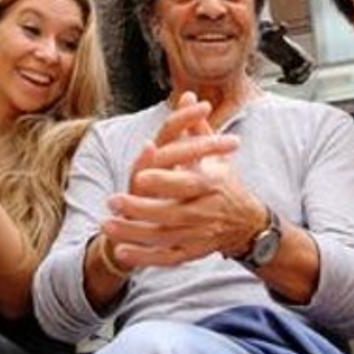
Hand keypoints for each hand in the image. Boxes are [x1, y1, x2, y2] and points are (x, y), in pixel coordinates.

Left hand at [101, 92, 249, 267]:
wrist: (247, 224)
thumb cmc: (224, 184)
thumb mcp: (215, 156)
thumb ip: (196, 128)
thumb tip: (188, 95)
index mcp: (212, 185)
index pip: (186, 184)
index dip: (163, 182)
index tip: (139, 177)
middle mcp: (205, 212)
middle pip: (171, 213)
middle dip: (140, 208)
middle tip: (112, 200)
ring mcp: (198, 235)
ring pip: (163, 238)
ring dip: (134, 234)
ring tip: (107, 225)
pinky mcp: (192, 253)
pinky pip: (166, 258)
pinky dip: (144, 258)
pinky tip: (121, 252)